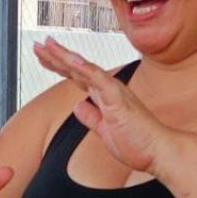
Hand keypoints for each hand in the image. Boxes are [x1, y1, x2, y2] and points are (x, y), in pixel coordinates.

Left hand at [33, 37, 170, 175]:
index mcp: (104, 97)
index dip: (59, 66)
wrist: (158, 152)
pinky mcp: (119, 101)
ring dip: (65, 57)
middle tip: (38, 45)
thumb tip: (78, 106)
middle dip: (56, 57)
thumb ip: (91, 117)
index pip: (77, 77)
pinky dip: (86, 69)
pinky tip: (72, 61)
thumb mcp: (104, 131)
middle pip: (77, 69)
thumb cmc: (137, 142)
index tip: (44, 57)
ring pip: (85, 69)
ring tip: (47, 45)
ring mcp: (114, 93)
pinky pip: (100, 81)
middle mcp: (108, 90)